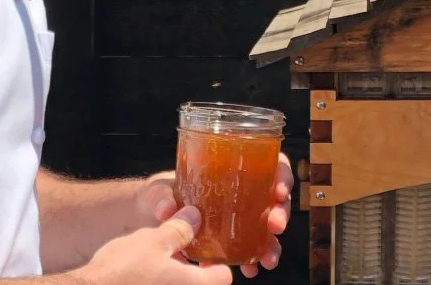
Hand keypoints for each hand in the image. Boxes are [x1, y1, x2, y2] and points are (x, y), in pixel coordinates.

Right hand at [76, 208, 231, 284]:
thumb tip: (195, 217)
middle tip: (175, 251)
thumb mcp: (152, 241)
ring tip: (156, 262)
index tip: (200, 248)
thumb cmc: (123, 270)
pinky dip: (160, 284)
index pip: (224, 276)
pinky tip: (143, 277)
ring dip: (174, 276)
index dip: (214, 259)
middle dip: (191, 268)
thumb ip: (178, 231)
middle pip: (202, 284)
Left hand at [134, 154, 293, 277]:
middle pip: (274, 197)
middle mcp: (239, 192)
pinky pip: (252, 250)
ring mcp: (238, 218)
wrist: (149, 218)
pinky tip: (249, 268)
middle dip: (281, 212)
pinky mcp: (232, 241)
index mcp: (228, 169)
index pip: (265, 163)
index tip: (278, 189)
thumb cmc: (159, 193)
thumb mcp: (158, 188)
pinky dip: (254, 259)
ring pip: (268, 228)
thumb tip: (167, 209)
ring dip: (273, 243)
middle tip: (274, 224)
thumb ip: (160, 195)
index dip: (280, 174)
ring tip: (267, 258)